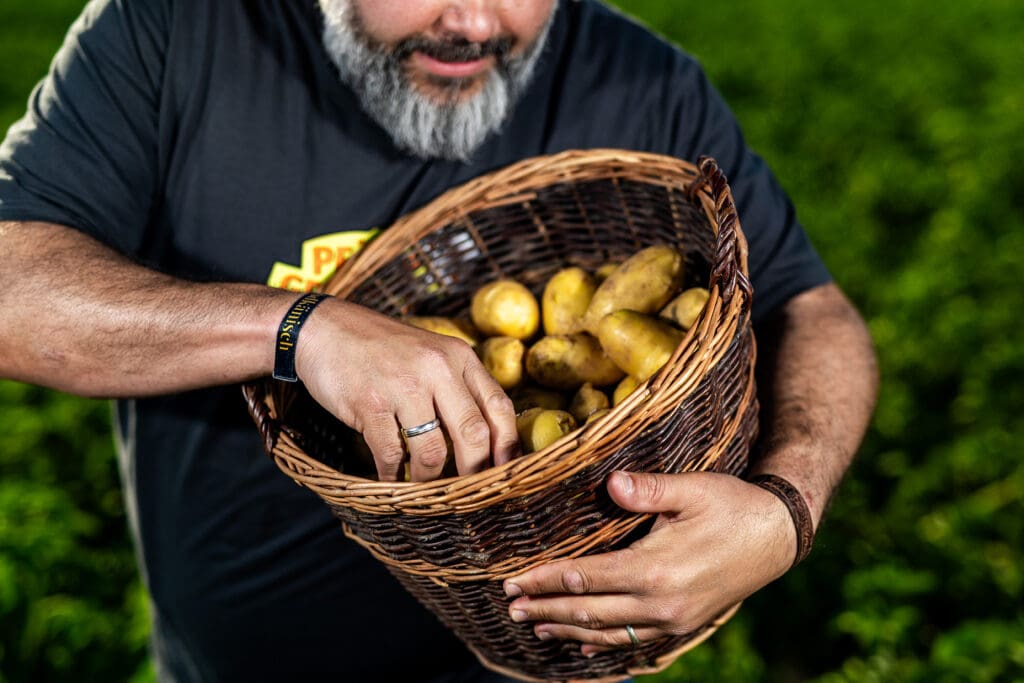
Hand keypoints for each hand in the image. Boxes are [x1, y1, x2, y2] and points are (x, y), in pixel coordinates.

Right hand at [294, 299, 518, 480]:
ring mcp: (403, 386)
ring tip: (424, 487)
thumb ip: (458, 386)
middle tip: (468, 492)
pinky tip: (392, 479)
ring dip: (429, 478)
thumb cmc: (381, 347)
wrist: (324, 328)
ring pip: (432, 451)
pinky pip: (391, 454)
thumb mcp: (430, 353)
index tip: (507, 472)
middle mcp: (437, 368)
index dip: (508, 446)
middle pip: (473, 433)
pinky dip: (393, 475)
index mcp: (458, 356)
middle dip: (474, 471)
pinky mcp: (370, 403)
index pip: (499, 406)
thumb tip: (485, 440)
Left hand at [502, 470, 796, 655]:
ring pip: (607, 633)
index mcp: (656, 569)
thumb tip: (610, 483)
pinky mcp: (682, 625)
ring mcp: (672, 620)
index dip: (546, 578)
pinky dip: (602, 644)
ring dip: (566, 629)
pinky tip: (582, 643)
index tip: (513, 579)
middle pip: (588, 611)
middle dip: (545, 608)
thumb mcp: (692, 489)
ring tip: (535, 625)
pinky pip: (633, 641)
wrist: (777, 536)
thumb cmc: (732, 505)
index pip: (585, 577)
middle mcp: (661, 604)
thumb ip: (648, 489)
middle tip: (511, 606)